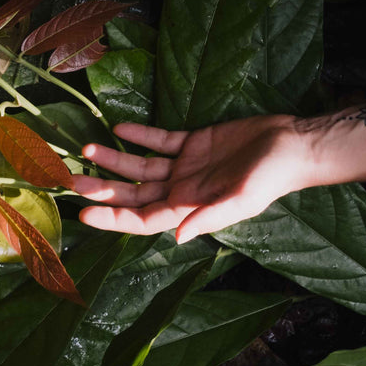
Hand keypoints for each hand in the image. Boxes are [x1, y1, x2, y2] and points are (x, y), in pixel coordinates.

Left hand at [75, 117, 312, 241]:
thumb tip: (177, 236)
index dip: (113, 217)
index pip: (142, 218)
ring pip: (140, 167)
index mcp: (188, 208)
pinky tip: (118, 128)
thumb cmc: (271, 177)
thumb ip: (208, 217)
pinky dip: (140, 135)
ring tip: (87, 149)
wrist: (294, 145)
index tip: (83, 212)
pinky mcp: (193, 143)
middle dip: (103, 188)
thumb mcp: (242, 200)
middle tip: (71, 178)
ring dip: (114, 159)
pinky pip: (159, 141)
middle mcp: (182, 190)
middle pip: (133, 193)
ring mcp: (186, 166)